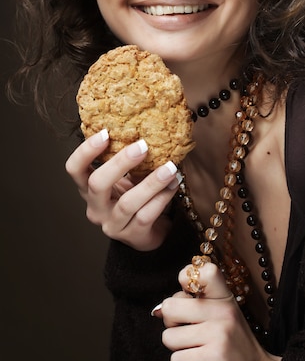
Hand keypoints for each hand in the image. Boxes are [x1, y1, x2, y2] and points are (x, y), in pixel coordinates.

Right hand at [65, 130, 181, 250]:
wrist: (149, 232)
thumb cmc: (135, 195)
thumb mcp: (127, 176)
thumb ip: (128, 159)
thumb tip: (145, 124)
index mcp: (88, 188)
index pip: (74, 169)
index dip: (85, 151)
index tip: (105, 132)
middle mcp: (96, 208)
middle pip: (97, 184)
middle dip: (120, 163)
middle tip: (143, 146)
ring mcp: (112, 224)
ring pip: (127, 203)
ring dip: (151, 182)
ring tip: (170, 167)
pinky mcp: (133, 236)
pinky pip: (147, 215)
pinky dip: (162, 197)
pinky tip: (174, 183)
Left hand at [152, 260, 280, 360]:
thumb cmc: (232, 343)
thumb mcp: (222, 314)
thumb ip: (194, 303)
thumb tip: (158, 310)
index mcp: (224, 297)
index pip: (201, 271)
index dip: (186, 279)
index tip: (189, 295)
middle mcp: (222, 311)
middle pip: (170, 306)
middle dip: (172, 323)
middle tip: (188, 330)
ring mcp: (218, 333)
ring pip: (168, 337)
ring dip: (178, 348)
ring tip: (197, 348)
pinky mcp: (212, 357)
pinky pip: (176, 359)